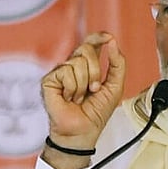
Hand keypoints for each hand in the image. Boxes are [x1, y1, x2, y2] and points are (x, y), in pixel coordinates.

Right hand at [40, 32, 125, 168]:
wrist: (83, 131)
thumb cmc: (96, 112)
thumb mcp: (115, 86)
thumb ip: (118, 63)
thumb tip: (113, 42)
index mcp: (88, 66)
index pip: (91, 43)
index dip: (98, 37)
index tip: (109, 38)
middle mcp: (72, 66)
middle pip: (86, 49)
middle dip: (96, 71)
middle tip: (94, 89)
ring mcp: (60, 72)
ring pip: (77, 62)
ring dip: (85, 84)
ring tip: (80, 98)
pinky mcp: (49, 80)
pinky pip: (66, 72)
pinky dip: (73, 88)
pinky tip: (69, 98)